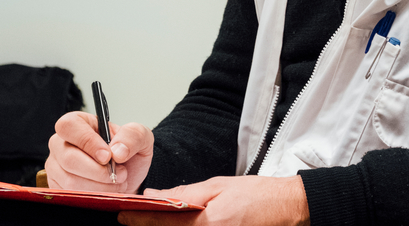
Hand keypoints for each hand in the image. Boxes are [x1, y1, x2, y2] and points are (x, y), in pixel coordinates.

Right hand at [45, 111, 153, 193]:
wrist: (128, 178)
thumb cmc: (129, 154)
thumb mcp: (140, 137)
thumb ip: (133, 135)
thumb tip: (117, 151)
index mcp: (79, 123)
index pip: (69, 126)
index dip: (87, 142)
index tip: (107, 156)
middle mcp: (62, 143)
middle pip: (69, 158)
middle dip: (98, 171)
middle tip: (120, 173)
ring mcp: (56, 166)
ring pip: (70, 180)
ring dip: (99, 186)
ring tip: (116, 181)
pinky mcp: (57, 186)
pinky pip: (70, 194)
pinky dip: (92, 195)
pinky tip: (104, 190)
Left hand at [117, 175, 309, 225]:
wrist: (286, 209)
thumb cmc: (257, 195)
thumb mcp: (219, 186)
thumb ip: (185, 194)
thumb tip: (155, 196)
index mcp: (208, 222)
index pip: (164, 223)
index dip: (140, 220)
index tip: (122, 216)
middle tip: (134, 218)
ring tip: (154, 220)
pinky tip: (178, 224)